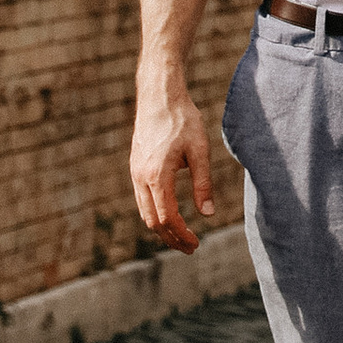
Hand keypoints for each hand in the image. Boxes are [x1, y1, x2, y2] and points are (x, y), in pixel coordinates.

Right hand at [129, 68, 215, 252]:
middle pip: (153, 221)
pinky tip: (169, 215)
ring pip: (144, 212)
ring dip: (162, 228)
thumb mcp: (200, 151)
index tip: (196, 243)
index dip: (182, 235)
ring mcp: (135, 172)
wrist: (159, 95)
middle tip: (190, 247)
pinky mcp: (135, 166)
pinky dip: (154, 213)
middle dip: (171, 238)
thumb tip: (208, 215)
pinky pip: (142, 199)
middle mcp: (141, 177)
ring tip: (181, 236)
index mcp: (157, 175)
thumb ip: (203, 184)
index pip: (167, 218)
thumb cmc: (182, 119)